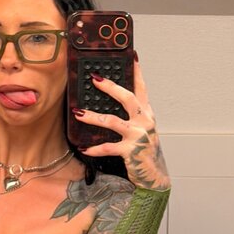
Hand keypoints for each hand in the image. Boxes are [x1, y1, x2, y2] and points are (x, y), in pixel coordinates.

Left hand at [76, 56, 169, 190]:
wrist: (155, 176)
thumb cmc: (144, 152)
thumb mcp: (142, 131)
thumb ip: (132, 117)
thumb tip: (112, 103)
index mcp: (147, 114)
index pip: (142, 89)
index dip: (137, 72)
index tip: (132, 56)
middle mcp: (145, 122)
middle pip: (127, 98)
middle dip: (110, 87)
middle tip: (95, 78)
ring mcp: (138, 136)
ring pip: (112, 121)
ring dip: (92, 117)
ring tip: (78, 112)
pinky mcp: (130, 151)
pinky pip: (108, 147)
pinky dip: (94, 148)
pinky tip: (83, 148)